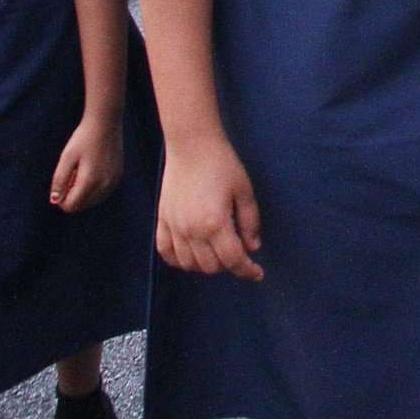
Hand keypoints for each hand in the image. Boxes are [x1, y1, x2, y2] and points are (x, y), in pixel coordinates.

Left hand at [51, 111, 124, 212]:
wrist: (106, 122)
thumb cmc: (83, 138)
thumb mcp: (66, 157)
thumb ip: (59, 181)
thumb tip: (54, 201)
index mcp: (89, 181)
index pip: (71, 206)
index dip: (61, 199)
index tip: (62, 181)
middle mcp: (104, 185)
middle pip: (82, 205)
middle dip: (72, 195)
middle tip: (72, 174)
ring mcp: (113, 181)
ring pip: (93, 201)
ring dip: (84, 192)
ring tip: (82, 171)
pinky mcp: (118, 176)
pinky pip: (103, 192)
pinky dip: (94, 188)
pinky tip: (92, 170)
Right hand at [155, 135, 262, 279]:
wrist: (192, 145)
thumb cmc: (222, 164)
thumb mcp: (244, 191)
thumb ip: (249, 222)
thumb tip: (252, 248)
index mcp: (215, 223)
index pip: (232, 260)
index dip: (247, 271)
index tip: (257, 273)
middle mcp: (191, 230)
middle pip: (211, 266)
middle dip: (229, 266)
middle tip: (239, 254)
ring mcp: (174, 226)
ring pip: (189, 264)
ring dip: (206, 266)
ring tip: (218, 254)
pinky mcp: (162, 220)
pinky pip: (165, 252)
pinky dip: (179, 260)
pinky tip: (191, 255)